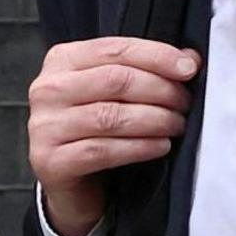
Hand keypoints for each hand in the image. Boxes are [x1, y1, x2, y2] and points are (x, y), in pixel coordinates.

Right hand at [28, 37, 199, 235]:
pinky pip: (103, 150)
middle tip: (185, 104)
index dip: (157, 56)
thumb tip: (190, 59)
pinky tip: (161, 146)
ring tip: (177, 125)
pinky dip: (139, 147)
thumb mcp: (118, 95)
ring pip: (111, 116)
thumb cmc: (98, 131)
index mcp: (62, 61)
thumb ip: (147, 71)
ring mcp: (45, 126)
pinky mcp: (51, 161)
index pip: (115, 49)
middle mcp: (47, 89)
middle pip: (115, 80)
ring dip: (155, 119)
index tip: (189, 69)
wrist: (75, 186)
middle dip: (160, 90)